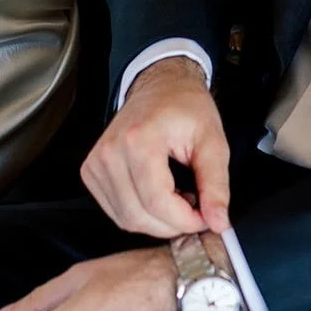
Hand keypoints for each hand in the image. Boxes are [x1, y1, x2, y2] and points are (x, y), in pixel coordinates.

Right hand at [81, 57, 229, 237]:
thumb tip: (218, 222)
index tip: (206, 216)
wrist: (161, 86)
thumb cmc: (186, 107)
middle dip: (173, 224)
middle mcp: (111, 151)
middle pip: (139, 216)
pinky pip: (116, 212)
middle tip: (196, 208)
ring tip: (178, 196)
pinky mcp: (91, 172)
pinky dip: (141, 213)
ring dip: (157, 221)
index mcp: (140, 139)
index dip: (186, 220)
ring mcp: (96, 163)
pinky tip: (158, 195)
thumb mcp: (213, 140)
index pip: (158, 202)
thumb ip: (216, 184)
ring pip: (126, 219)